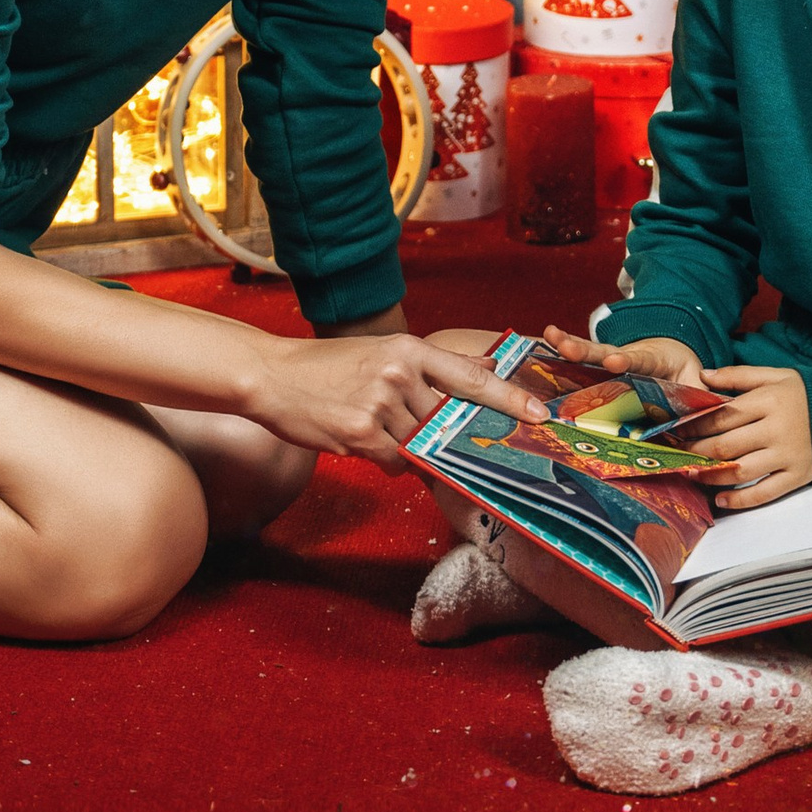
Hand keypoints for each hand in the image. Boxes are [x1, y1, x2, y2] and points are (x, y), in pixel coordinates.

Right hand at [239, 331, 536, 469]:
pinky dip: (384, 459)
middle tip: (420, 433)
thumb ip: (429, 368)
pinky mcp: (362, 433)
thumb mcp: (382, 353)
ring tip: (370, 424)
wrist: (272, 375)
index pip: (470, 377)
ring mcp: (381, 404)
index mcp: (409, 349)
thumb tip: (484, 373)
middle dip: (440, 436)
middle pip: (445, 422)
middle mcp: (400, 373)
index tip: (539, 414)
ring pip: (420, 447)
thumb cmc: (328, 367)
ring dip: (404, 448)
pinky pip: (395, 463)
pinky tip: (357, 438)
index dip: (508, 398)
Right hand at [537, 320, 702, 388]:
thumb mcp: (695, 387)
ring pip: (589, 355)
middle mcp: (627, 359)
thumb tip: (709, 425)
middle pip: (604, 353)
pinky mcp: (601, 368)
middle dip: (585, 351)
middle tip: (565, 346)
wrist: (674, 354)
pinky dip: (564, 352)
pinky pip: (582, 363)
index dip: (626, 361)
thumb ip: (700, 404)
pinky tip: (547, 340)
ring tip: (551, 337)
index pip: (638, 360)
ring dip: (570, 347)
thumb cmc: (682, 376)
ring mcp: (611, 362)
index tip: (615, 361)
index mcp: (652, 362)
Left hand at [686, 363, 811, 508]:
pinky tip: (720, 500)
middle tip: (679, 454)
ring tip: (692, 474)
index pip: (723, 415)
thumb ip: (738, 376)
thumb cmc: (805, 393)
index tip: (677, 430)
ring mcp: (787, 455)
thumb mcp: (775, 375)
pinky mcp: (798, 476)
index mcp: (769, 401)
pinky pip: (764, 493)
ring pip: (740, 471)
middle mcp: (777, 429)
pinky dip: (740, 500)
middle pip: (727, 445)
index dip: (696, 425)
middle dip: (698, 451)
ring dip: (712, 475)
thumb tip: (702, 375)